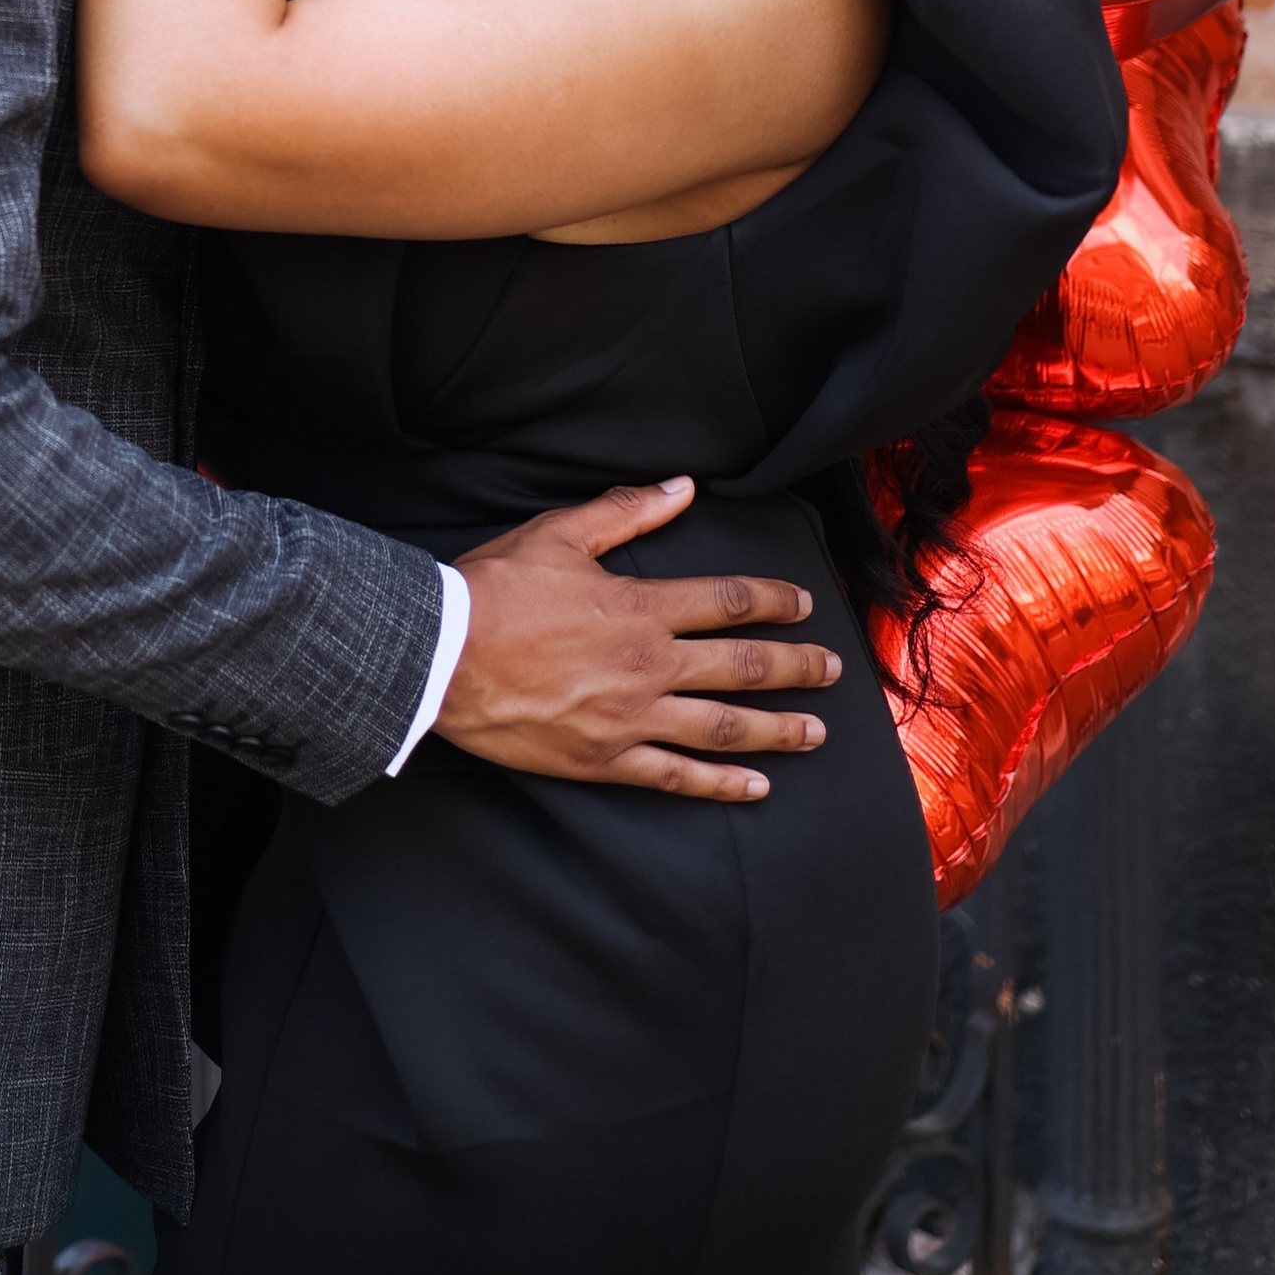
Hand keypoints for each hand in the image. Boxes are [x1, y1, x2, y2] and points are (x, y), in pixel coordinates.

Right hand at [436, 481, 840, 795]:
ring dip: (777, 729)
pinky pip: (676, 777)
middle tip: (832, 669)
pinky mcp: (605, 760)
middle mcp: (649, 665)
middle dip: (797, 667)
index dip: (772, 600)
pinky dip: (721, 785)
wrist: (441, 657)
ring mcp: (631, 718)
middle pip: (743, 665)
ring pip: (723, 726)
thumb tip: (681, 486)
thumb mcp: (559, 534)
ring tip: (816, 733)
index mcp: (641, 607)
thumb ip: (626, 513)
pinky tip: (755, 788)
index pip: (728, 601)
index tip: (803, 603)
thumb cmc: (495, 590)